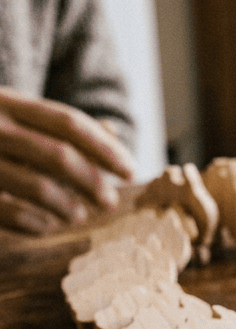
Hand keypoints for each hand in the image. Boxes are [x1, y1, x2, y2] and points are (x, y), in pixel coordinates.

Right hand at [0, 88, 134, 235]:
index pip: (68, 122)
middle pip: (57, 156)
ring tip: (79, 216)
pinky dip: (35, 223)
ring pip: (36, 186)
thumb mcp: (9, 114)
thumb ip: (54, 124)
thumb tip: (112, 133)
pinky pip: (8, 211)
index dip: (105, 147)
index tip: (129, 170)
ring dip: (67, 206)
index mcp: (5, 101)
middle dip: (92, 182)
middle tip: (109, 202)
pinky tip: (47, 226)